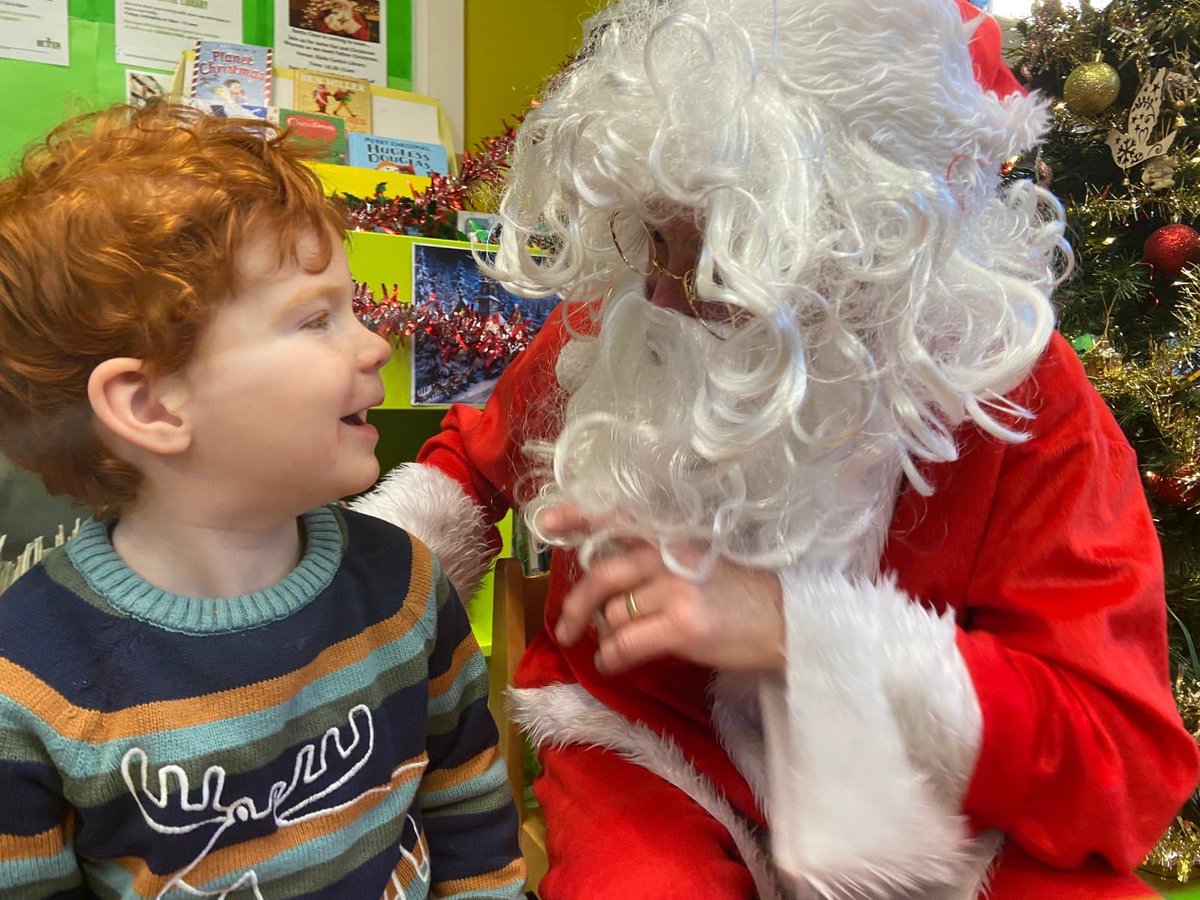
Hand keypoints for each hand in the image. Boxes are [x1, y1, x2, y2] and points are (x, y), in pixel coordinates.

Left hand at [540, 505, 785, 675]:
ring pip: (612, 613)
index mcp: (671, 536)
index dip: (578, 518)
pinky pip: (626, 643)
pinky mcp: (682, 625)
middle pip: (601, 575)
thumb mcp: (700, 563)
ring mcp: (675, 589)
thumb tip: (609, 590)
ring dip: (605, 635)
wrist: (790, 622)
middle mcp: (669, 556)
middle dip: (576, 606)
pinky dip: (612, 657)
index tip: (547, 522)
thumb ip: (657, 564)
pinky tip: (613, 664)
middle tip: (566, 629)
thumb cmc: (744, 596)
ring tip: (614, 648)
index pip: (617, 518)